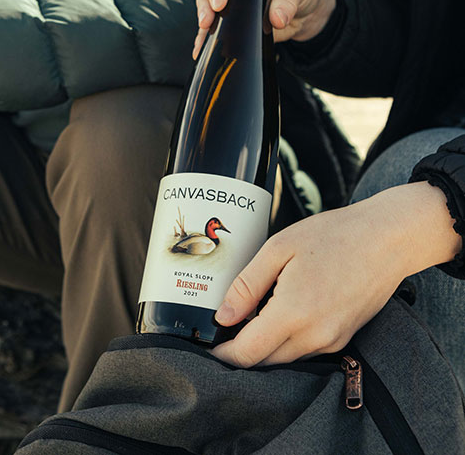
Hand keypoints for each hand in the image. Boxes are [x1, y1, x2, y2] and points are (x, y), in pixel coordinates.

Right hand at [193, 0, 337, 58]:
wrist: (304, 11)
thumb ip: (287, 2)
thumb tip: (277, 19)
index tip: (221, 0)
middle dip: (205, 5)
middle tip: (208, 21)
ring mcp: (226, 2)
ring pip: (205, 8)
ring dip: (203, 22)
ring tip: (204, 36)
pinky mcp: (228, 22)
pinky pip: (211, 29)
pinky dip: (205, 40)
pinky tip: (200, 49)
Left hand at [211, 182, 460, 366]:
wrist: (388, 239)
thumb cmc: (333, 236)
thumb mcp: (279, 249)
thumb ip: (247, 286)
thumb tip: (223, 316)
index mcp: (294, 314)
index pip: (248, 353)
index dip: (223, 352)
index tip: (208, 343)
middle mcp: (315, 337)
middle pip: (264, 360)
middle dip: (240, 349)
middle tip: (224, 324)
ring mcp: (332, 341)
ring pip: (285, 358)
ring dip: (263, 345)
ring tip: (250, 314)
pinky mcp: (343, 338)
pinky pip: (305, 350)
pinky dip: (285, 340)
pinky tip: (279, 312)